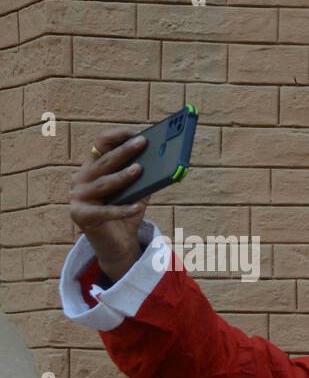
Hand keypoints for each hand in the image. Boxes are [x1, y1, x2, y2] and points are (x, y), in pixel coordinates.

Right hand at [69, 127, 150, 278]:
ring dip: (122, 176)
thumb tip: (162, 160)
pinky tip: (138, 206)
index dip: (118, 135)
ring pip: (103, 183)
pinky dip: (123, 209)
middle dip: (125, 150)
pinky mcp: (80, 216)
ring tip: (140, 169)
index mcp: (92, 167)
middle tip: (143, 142)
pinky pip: (105, 211)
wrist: (117, 245)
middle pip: (104, 161)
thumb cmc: (127, 213)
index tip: (139, 131)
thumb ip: (144, 177)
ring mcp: (78, 197)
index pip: (101, 144)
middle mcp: (80, 178)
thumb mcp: (137, 192)